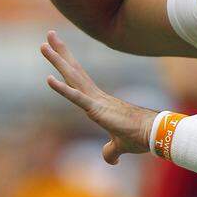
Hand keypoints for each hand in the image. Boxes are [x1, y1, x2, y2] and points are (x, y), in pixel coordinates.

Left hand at [40, 30, 155, 164]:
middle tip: (49, 35)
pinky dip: (62, 89)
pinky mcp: (97, 109)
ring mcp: (95, 101)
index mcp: (98, 102)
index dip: (67, 65)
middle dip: (61, 53)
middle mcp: (95, 96)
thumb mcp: (120, 145)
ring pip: (72, 77)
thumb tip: (110, 160)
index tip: (58, 51)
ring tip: (43, 45)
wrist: (153, 134)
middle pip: (73, 70)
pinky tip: (49, 79)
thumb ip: (111, 151)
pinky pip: (76, 98)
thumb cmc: (139, 136)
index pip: (78, 79)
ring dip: (57, 61)